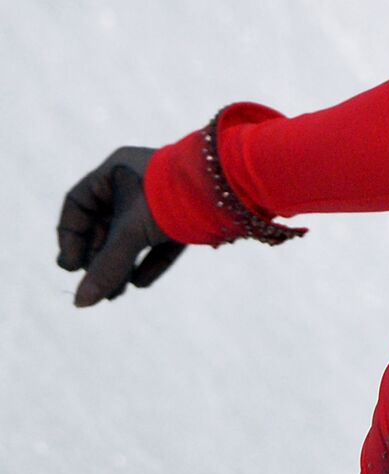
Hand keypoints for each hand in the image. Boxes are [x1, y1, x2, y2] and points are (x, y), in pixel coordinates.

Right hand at [56, 146, 185, 306]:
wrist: (233, 188)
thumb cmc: (173, 199)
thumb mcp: (133, 232)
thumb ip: (106, 266)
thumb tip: (81, 303)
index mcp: (117, 170)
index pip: (79, 205)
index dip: (71, 237)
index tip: (72, 267)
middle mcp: (138, 179)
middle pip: (105, 224)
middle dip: (100, 258)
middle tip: (95, 288)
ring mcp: (163, 196)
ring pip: (133, 234)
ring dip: (122, 264)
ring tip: (115, 295)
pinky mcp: (188, 212)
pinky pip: (161, 240)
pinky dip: (150, 261)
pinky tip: (139, 283)